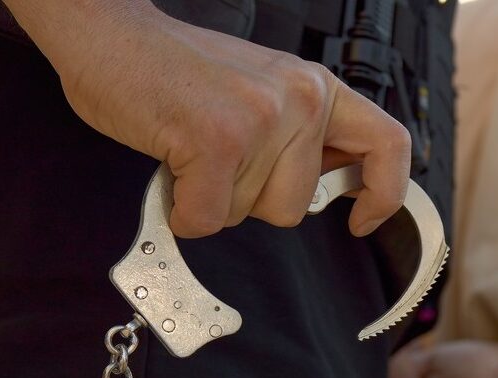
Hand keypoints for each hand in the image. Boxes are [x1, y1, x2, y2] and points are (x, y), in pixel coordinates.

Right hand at [5, 0, 410, 237]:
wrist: (110, 37)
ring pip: (246, 215)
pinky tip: (173, 170)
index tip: (361, 220)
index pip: (387, 145)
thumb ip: (299, 137)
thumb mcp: (260, 93)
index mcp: (314, 88)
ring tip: (191, 150)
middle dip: (249, 198)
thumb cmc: (176, 72)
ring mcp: (260, 119)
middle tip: (217, 156)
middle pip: (293, 206)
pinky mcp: (217, 141)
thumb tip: (331, 187)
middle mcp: (300, 99)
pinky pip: (207, 219)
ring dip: (211, 199)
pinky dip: (182, 209)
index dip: (383, 194)